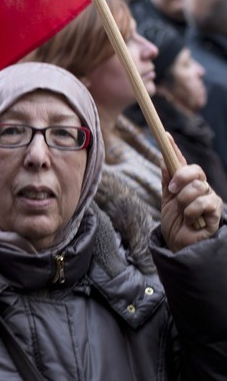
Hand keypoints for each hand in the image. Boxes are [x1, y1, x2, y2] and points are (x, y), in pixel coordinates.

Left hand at [161, 135, 221, 251]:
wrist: (179, 244)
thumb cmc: (175, 222)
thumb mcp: (166, 198)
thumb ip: (167, 179)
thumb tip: (163, 157)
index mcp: (188, 183)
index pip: (183, 162)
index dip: (174, 149)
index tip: (165, 136)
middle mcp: (201, 188)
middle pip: (195, 170)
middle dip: (181, 177)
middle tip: (172, 190)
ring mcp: (210, 199)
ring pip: (198, 187)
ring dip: (185, 200)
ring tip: (183, 213)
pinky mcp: (216, 212)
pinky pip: (204, 202)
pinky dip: (192, 211)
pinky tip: (190, 220)